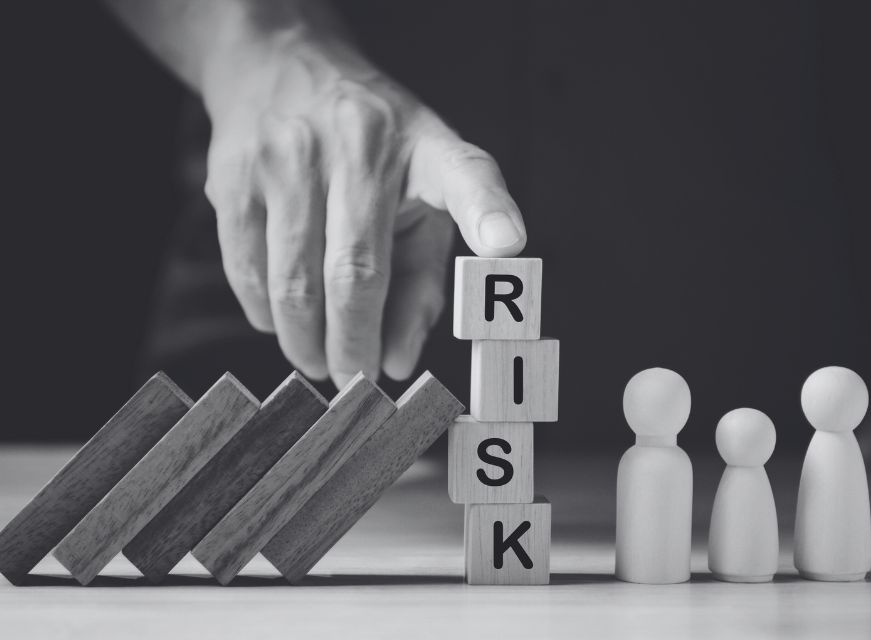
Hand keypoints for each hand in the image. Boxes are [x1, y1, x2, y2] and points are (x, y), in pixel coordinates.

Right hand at [201, 34, 525, 386]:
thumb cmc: (372, 156)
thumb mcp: (419, 198)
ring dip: (307, 344)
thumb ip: (422, 282)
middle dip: (354, 346)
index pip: (466, 174)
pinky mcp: (234, 176)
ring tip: (319, 363)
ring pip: (294, 284)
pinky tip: (281, 324)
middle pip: (356, 273)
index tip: (509, 246)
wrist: (280, 68)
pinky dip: (266, 316)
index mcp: (426, 146)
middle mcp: (359, 143)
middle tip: (355, 382)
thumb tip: (395, 363)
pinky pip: (248, 271)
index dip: (488, 212)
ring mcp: (288, 156)